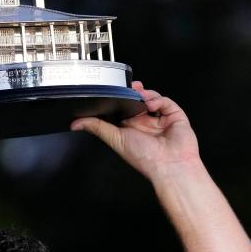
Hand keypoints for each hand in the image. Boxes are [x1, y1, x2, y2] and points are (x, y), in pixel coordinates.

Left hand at [70, 81, 201, 181]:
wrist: (169, 165)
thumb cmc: (144, 158)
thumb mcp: (115, 139)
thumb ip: (97, 127)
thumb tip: (76, 123)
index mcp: (131, 129)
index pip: (123, 108)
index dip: (120, 98)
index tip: (115, 89)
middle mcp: (145, 123)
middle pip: (138, 100)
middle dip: (134, 91)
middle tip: (130, 86)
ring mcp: (160, 119)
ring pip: (152, 98)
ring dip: (145, 94)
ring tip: (140, 95)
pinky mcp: (175, 116)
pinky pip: (166, 102)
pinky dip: (158, 100)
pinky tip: (152, 104)